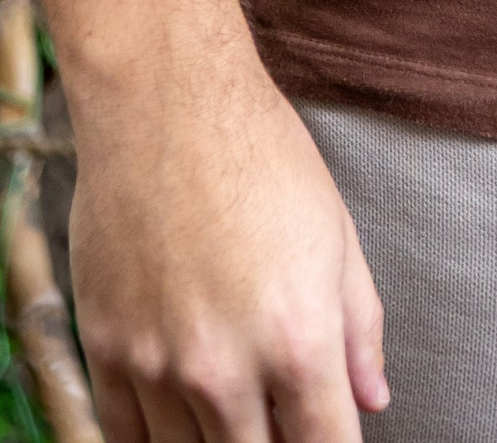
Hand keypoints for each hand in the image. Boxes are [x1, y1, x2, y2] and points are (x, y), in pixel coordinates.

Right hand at [68, 52, 387, 440]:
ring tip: (237, 407)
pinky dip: (158, 439)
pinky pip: (127, 438)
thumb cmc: (259, 153)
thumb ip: (360, 327)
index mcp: (298, 338)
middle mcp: (225, 366)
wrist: (166, 103)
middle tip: (283, 415)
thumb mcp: (337, 234)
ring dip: (219, 442)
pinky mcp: (107, 352)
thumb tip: (372, 397)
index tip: (332, 440)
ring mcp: (159, 365)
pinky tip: (180, 418)